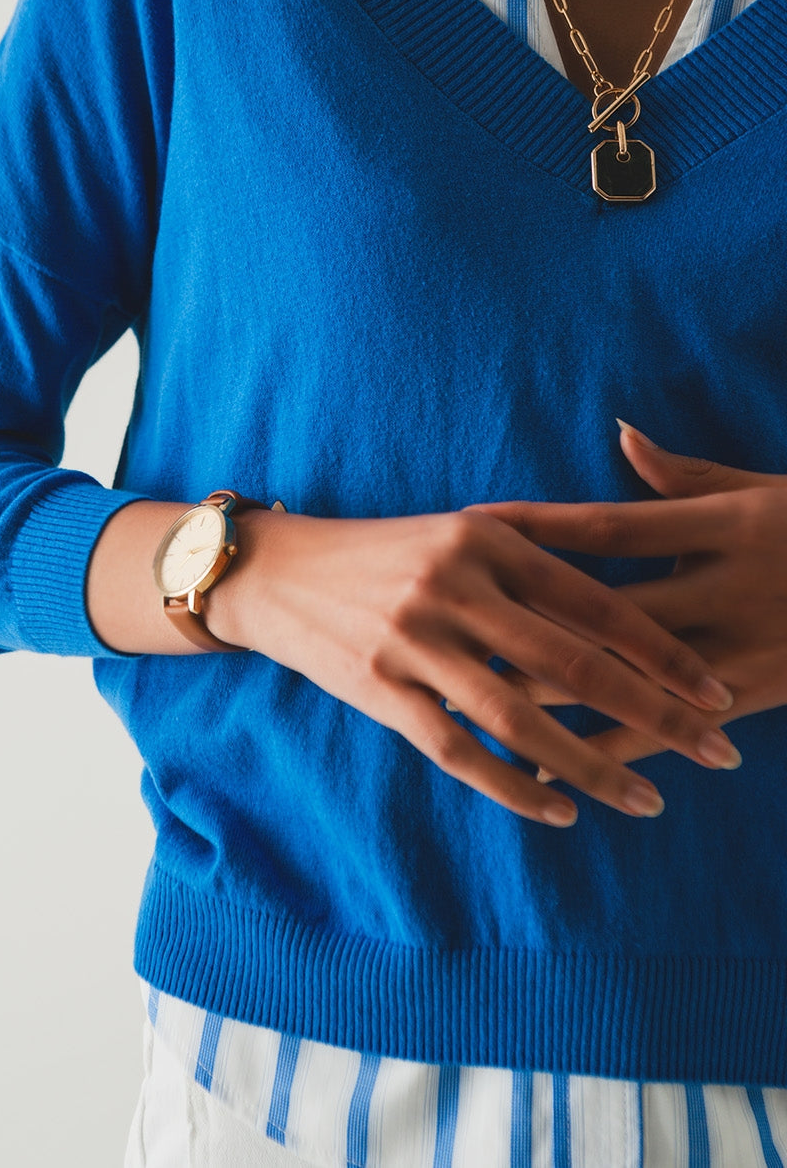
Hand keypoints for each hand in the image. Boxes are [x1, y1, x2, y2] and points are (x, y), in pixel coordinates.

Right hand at [205, 502, 739, 827]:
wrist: (282, 572)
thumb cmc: (388, 552)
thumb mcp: (462, 531)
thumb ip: (537, 555)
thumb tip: (630, 594)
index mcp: (487, 538)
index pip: (595, 602)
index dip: (663, 651)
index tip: (718, 691)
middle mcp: (454, 585)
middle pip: (574, 663)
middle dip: (656, 713)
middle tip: (721, 751)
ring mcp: (412, 640)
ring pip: (521, 719)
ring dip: (594, 767)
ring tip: (650, 801)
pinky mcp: (378, 689)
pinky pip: (457, 751)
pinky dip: (514, 786)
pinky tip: (562, 812)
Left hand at [473, 421, 786, 775]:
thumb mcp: (762, 489)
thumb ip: (684, 473)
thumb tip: (621, 434)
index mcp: (722, 526)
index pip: (610, 526)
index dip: (540, 525)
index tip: (472, 523)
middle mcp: (725, 588)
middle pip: (607, 609)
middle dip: (527, 621)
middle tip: (450, 631)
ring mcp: (741, 647)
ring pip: (629, 678)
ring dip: (551, 696)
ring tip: (478, 708)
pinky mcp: (754, 696)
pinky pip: (668, 729)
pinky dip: (610, 749)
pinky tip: (557, 770)